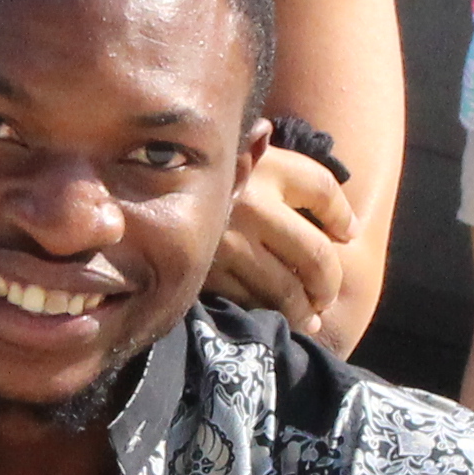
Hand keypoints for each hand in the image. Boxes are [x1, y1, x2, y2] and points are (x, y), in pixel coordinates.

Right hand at [202, 132, 360, 327]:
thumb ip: (284, 172)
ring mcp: (228, 241)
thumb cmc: (195, 176)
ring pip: (286, 289)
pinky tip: (277, 318)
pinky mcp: (206, 272)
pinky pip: (251, 302)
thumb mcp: (239, 157)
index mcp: (265, 166)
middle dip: (328, 282)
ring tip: (311, 315)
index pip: (323, 190)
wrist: (126, 188)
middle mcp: (251, 202)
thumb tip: (345, 226)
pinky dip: (269, 314)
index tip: (347, 233)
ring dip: (305, 309)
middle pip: (315, 255)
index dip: (342, 216)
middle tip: (327, 295)